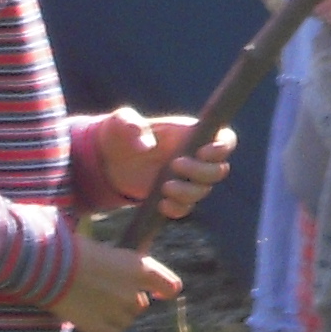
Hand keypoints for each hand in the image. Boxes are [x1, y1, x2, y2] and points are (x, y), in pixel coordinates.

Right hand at [57, 234, 181, 331]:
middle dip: (129, 300)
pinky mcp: (99, 327)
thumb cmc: (75, 250)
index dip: (166, 291)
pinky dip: (107, 329)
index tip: (159, 293)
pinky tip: (93, 318)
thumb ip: (127, 267)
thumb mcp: (110, 252)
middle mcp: (133, 292)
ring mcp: (116, 311)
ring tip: (93, 302)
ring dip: (115, 314)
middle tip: (106, 291)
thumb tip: (135, 277)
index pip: (171, 287)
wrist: (48, 266)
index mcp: (140, 268)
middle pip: (141, 305)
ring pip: (126, 320)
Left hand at [92, 105, 236, 217]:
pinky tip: (161, 204)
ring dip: (188, 192)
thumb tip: (146, 146)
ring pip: (203, 191)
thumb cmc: (118, 134)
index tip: (201, 152)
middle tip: (174, 166)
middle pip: (219, 170)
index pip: (224, 139)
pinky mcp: (173, 196)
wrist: (106, 161)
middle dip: (201, 172)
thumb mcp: (119, 123)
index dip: (222, 147)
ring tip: (164, 187)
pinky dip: (177, 208)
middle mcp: (194, 157)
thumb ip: (131, 125)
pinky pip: (186, 207)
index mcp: (190, 134)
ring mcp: (185, 179)